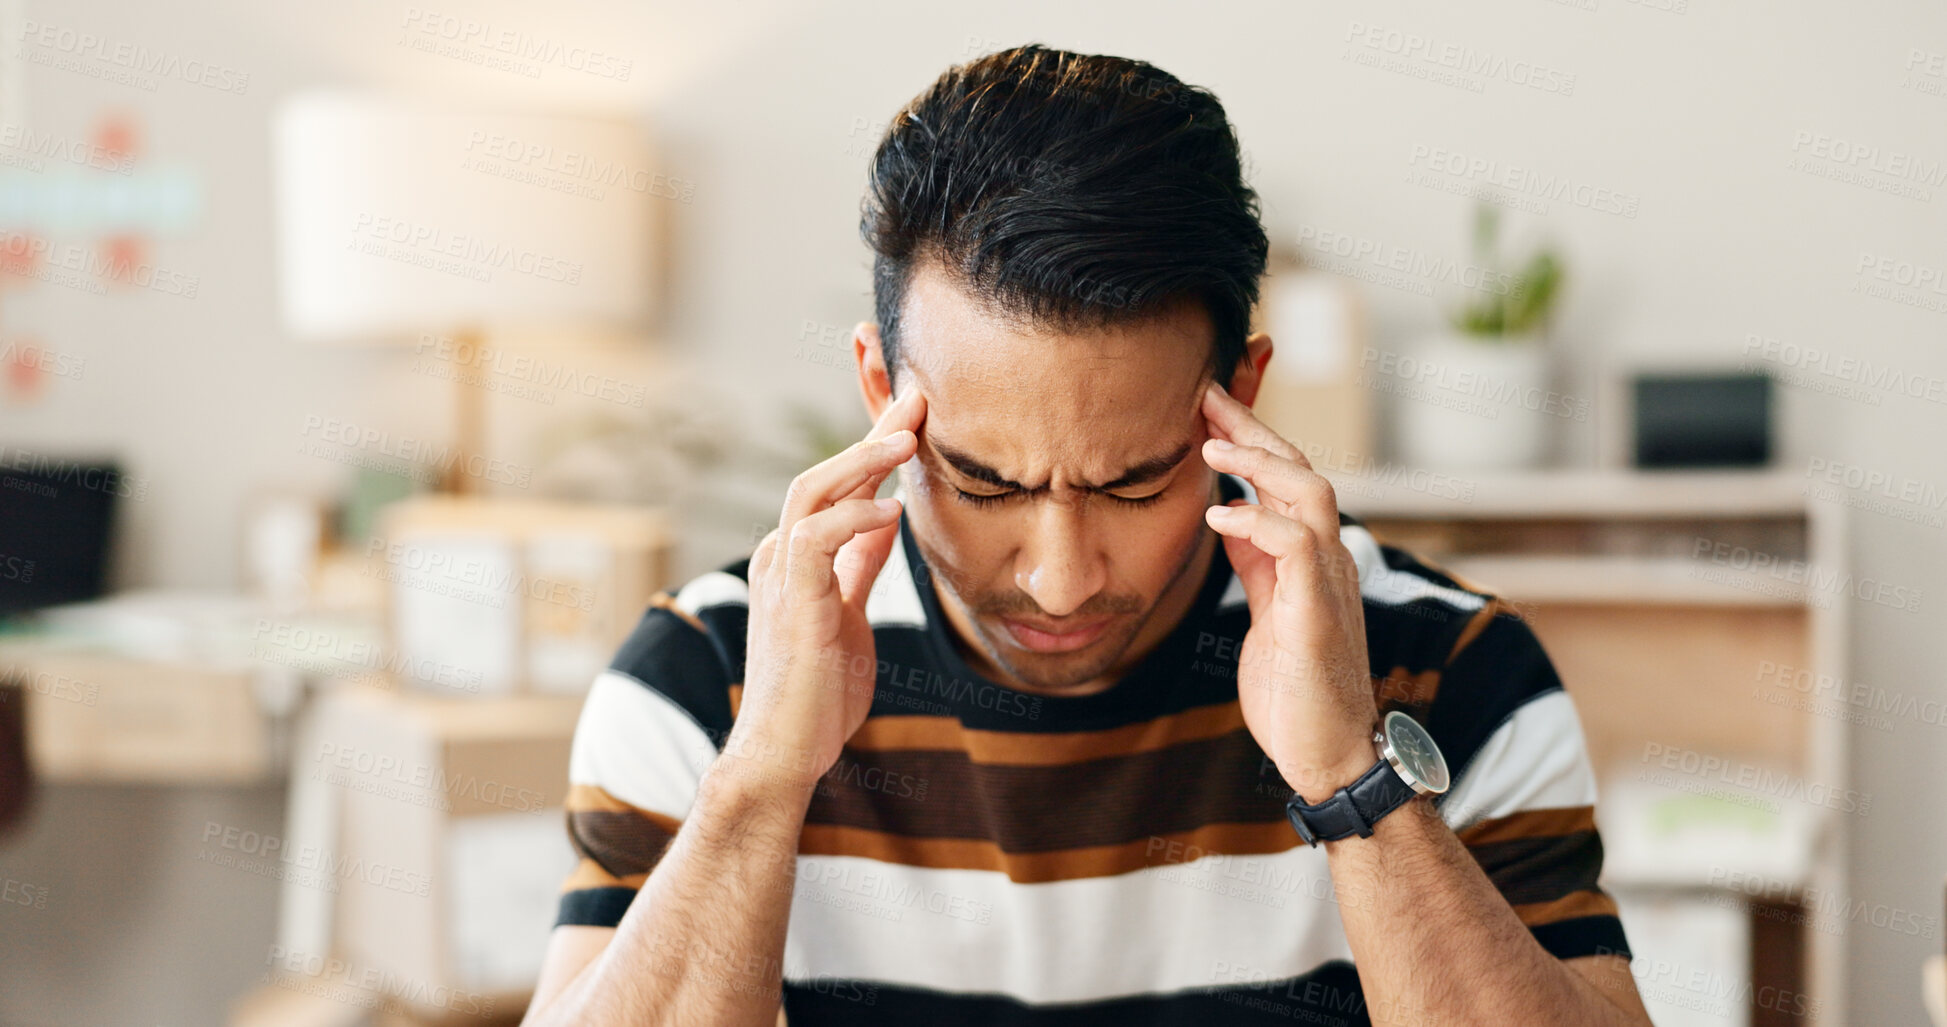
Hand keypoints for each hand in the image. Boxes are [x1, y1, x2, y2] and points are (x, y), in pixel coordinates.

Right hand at [723, 388, 925, 795]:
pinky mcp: (791, 601)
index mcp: (796, 558)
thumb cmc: (819, 690)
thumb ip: (860, 563)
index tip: (916, 414)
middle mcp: (781, 556)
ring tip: (909, 439)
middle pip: (822, 474)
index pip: (836, 487)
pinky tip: (891, 508)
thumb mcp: (849, 610)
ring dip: (861, 461)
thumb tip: (886, 516)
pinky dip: (854, 517)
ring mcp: (780, 576)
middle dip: (871, 435)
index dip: (874, 448)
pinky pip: (815, 538)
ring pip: (812, 492)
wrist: (786, 750)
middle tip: (918, 401)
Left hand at [1197, 381, 1377, 802]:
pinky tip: (1218, 515)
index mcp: (1313, 558)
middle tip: (1205, 396)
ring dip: (1259, 462)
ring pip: (1311, 492)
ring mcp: (1330, 583)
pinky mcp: (1319, 612)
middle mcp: (1330, 559)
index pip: (1287, 479)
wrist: (1328, 755)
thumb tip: (1229, 516)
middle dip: (1254, 428)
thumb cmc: (1296, 691)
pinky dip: (1257, 521)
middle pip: (1301, 469)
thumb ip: (1257, 563)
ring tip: (1209, 446)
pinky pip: (1298, 545)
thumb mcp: (1267, 611)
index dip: (1252, 439)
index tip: (1207, 407)